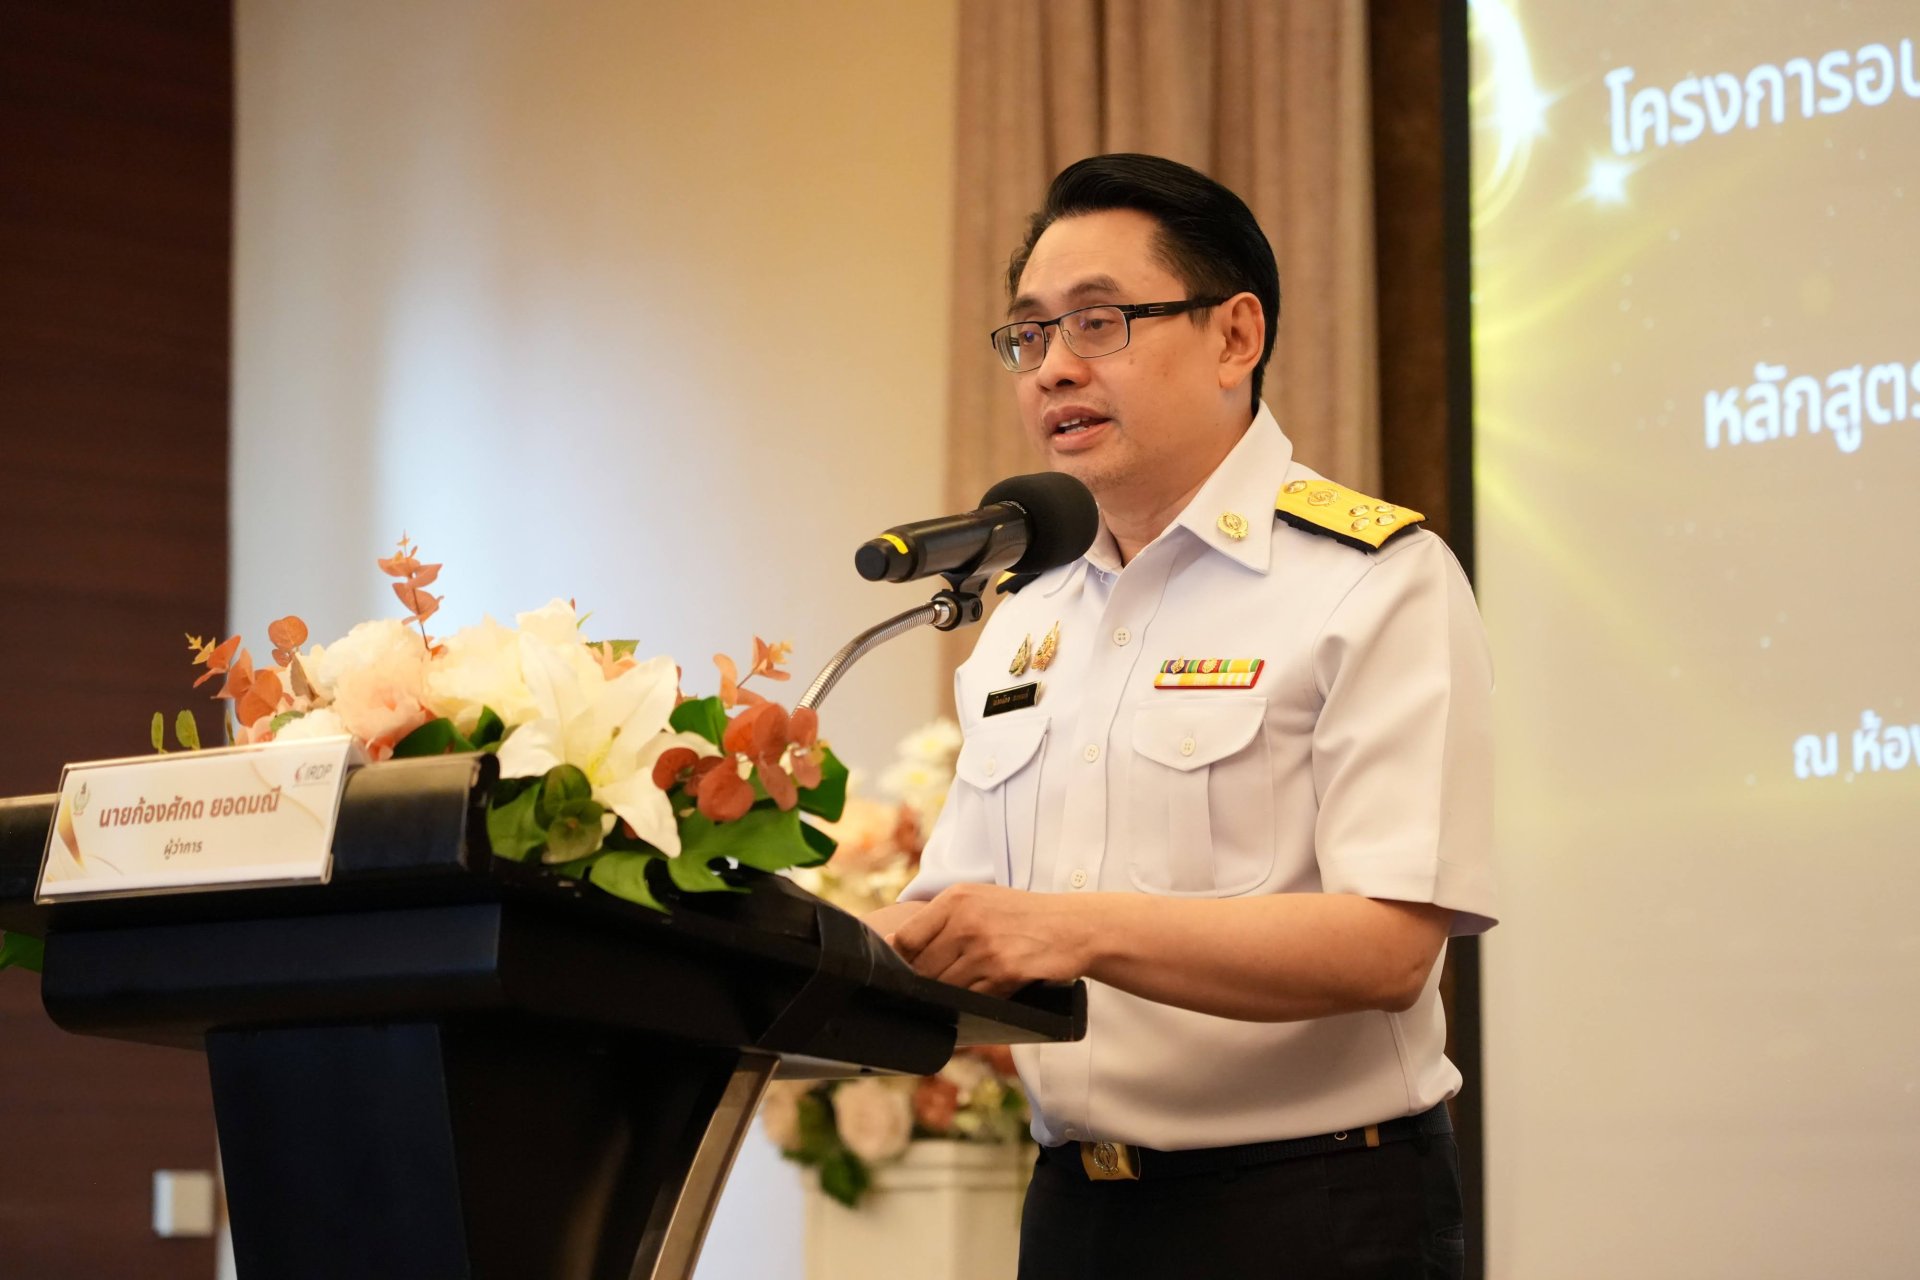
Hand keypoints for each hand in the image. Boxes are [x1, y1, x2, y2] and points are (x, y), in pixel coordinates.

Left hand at [889, 883, 1088, 996]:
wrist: (1071, 926)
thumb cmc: (1021, 915)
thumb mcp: (979, 899)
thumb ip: (940, 917)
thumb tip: (894, 944)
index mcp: (956, 898)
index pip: (906, 938)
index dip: (899, 962)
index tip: (901, 971)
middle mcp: (967, 921)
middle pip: (922, 968)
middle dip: (924, 982)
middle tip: (933, 984)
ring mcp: (985, 949)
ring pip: (944, 987)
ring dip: (948, 994)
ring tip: (964, 985)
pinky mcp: (1004, 973)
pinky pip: (971, 999)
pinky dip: (972, 1002)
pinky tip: (984, 990)